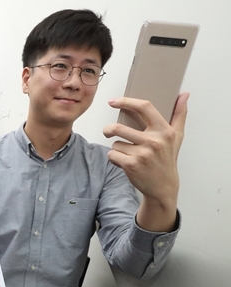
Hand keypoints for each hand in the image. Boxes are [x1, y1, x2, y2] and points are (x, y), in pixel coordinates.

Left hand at [103, 93, 188, 230]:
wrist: (163, 186)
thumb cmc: (167, 159)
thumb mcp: (177, 136)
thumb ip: (179, 114)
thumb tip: (184, 94)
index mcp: (164, 130)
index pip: (144, 107)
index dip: (126, 102)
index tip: (113, 101)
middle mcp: (154, 141)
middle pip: (119, 128)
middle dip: (109, 130)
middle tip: (108, 132)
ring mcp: (142, 154)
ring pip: (115, 143)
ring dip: (117, 148)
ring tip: (128, 154)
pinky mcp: (131, 165)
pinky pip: (112, 155)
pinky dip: (114, 158)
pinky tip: (124, 163)